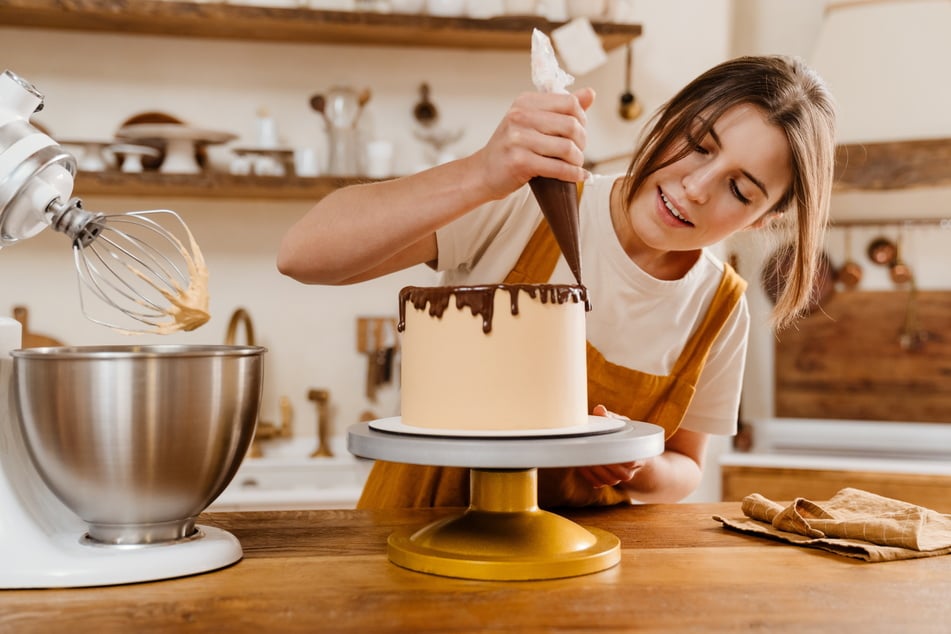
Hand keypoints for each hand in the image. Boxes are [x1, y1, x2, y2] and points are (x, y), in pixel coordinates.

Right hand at [470, 88, 595, 200]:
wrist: (482, 172)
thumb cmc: (510, 148)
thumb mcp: (532, 121)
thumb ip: (560, 108)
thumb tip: (590, 93)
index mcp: (525, 102)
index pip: (569, 102)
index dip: (581, 118)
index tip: (579, 131)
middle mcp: (520, 116)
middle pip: (571, 125)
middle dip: (582, 141)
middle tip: (578, 151)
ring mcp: (518, 139)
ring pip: (567, 147)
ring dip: (578, 160)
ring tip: (575, 164)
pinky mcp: (520, 162)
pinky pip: (558, 168)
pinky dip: (573, 174)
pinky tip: (578, 176)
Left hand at [578, 404, 643, 487]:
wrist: (627, 452)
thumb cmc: (625, 436)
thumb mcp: (621, 424)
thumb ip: (610, 418)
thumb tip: (600, 410)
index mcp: (637, 457)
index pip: (631, 461)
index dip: (617, 455)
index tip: (604, 445)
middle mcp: (629, 472)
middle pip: (618, 473)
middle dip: (602, 462)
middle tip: (588, 449)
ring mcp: (617, 479)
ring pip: (606, 479)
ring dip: (593, 468)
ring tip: (582, 454)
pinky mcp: (606, 482)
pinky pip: (596, 482)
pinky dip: (587, 474)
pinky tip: (581, 462)